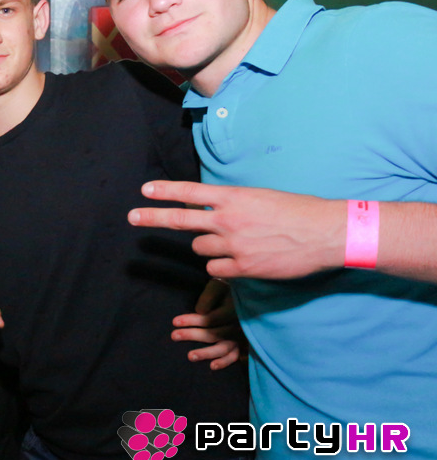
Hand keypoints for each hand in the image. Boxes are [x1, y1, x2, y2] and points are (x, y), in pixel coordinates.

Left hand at [128, 181, 344, 279]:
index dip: (165, 192)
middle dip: (153, 218)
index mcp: (234, 197)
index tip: (144, 190)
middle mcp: (229, 220)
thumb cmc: (298, 211)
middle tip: (132, 217)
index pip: (190, 192)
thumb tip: (210, 210)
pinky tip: (242, 261)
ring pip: (201, 249)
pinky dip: (223, 267)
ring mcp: (234, 245)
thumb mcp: (261, 197)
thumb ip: (233, 204)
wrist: (327, 233)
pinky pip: (216, 270)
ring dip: (209, 247)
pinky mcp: (243, 268)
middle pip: (181, 220)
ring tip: (236, 243)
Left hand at [171, 279, 243, 369]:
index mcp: (233, 309)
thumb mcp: (216, 286)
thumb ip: (208, 298)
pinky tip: (212, 366)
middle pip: (214, 333)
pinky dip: (224, 362)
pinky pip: (234, 356)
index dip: (192, 321)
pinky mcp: (242, 344)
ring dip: (206, 353)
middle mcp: (238, 324)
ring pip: (223, 348)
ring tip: (190, 356)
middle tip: (174, 336)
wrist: (243, 295)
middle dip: (193, 335)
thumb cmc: (225, 290)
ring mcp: (241, 336)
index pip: (211, 318)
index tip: (174, 322)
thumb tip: (200, 311)